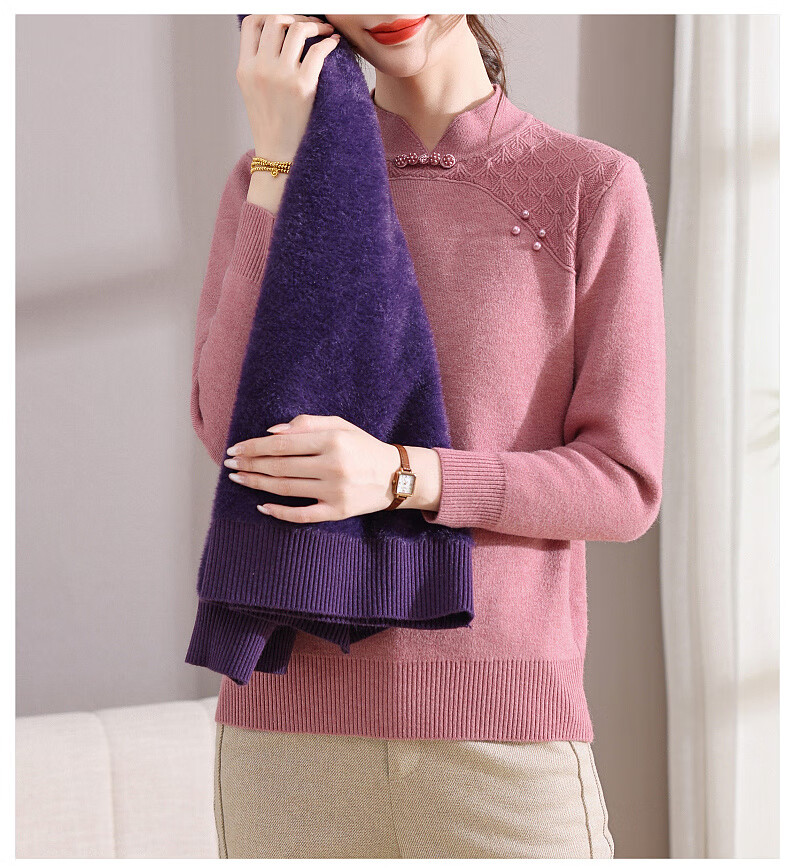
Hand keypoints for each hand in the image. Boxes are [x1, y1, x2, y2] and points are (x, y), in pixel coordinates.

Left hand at [223, 414, 441, 522]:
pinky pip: (301, 515)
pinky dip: (279, 512)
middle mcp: (333, 466)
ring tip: (238, 478)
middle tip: (229, 464)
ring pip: (285, 489)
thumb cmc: (363, 446)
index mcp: (333, 441)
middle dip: (249, 464)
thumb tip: (271, 432)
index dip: (254, 446)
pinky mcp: (337, 512)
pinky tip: (261, 506)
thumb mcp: (341, 425)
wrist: (397, 476)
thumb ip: (307, 423)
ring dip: (257, 484)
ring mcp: (335, 492)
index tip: (235, 448)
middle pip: (279, 466)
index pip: (282, 444)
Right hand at [236, 14, 340, 160]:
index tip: (285, 20)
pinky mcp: (303, 86)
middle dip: (295, 16)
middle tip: (309, 23)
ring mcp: (281, 76)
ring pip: (297, 29)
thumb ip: (257, 64)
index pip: (251, 23)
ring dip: (313, 24)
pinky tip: (333, 42)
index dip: (269, 13)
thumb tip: (273, 37)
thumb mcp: (252, 92)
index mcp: (245, 69)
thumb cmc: (270, 124)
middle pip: (275, 20)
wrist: (279, 155)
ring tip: (323, 30)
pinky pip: (318, 50)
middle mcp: (260, 69)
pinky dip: (328, 42)